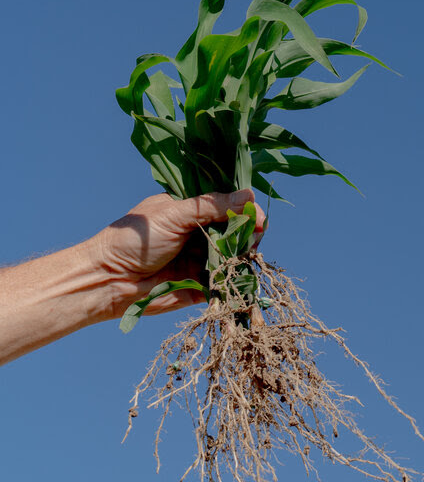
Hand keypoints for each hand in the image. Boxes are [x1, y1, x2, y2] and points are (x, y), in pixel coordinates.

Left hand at [84, 191, 266, 319]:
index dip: (246, 209)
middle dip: (249, 234)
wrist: (108, 282)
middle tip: (254, 239)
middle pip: (238, 230)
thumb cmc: (133, 242)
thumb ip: (211, 206)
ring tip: (243, 259)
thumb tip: (249, 196)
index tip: (257, 219)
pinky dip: (236, 280)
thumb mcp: (174, 215)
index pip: (228, 204)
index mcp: (191, 210)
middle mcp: (200, 233)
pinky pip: (226, 282)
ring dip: (244, 257)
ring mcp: (202, 259)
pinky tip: (239, 278)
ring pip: (236, 255)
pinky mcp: (202, 285)